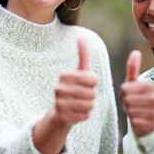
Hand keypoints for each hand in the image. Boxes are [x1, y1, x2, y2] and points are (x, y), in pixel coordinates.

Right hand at [33, 37, 97, 153]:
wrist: (61, 110)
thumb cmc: (75, 86)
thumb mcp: (80, 70)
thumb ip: (83, 54)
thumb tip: (81, 36)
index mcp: (64, 75)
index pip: (93, 79)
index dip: (94, 83)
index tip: (86, 83)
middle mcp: (59, 88)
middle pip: (92, 93)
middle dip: (92, 95)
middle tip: (83, 95)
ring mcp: (59, 103)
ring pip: (89, 105)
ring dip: (89, 106)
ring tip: (81, 103)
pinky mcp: (62, 117)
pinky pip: (85, 116)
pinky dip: (85, 115)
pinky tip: (77, 112)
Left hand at [120, 50, 153, 136]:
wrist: (146, 120)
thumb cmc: (136, 98)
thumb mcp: (132, 83)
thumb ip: (133, 68)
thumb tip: (135, 51)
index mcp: (150, 87)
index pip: (127, 88)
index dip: (123, 91)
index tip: (126, 93)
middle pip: (128, 100)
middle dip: (125, 102)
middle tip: (130, 103)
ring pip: (131, 111)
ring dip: (128, 112)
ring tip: (133, 110)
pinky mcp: (152, 125)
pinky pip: (135, 122)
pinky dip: (133, 121)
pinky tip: (137, 119)